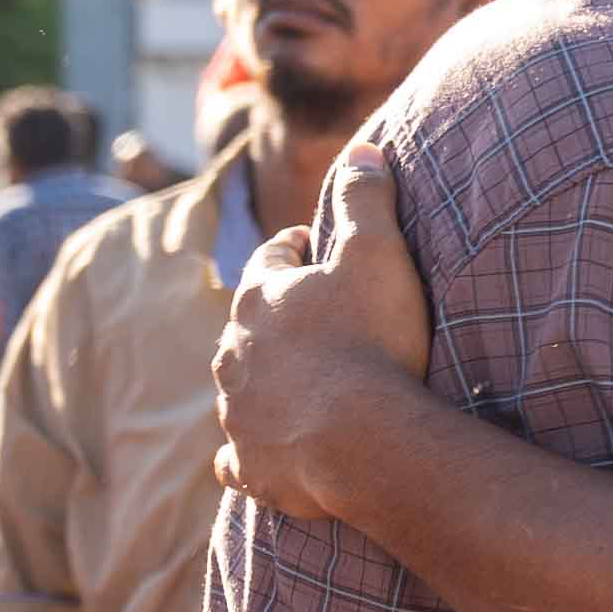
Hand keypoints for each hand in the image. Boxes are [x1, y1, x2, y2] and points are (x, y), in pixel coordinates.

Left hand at [213, 146, 433, 523]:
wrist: (362, 440)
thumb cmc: (372, 342)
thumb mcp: (378, 252)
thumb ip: (365, 197)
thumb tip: (362, 148)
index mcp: (260, 296)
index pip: (271, 259)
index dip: (295, 250)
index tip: (311, 248)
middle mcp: (234, 350)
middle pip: (249, 325)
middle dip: (275, 320)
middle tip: (312, 322)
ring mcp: (236, 410)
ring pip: (238, 388)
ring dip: (263, 383)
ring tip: (300, 388)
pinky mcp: (247, 463)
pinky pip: (235, 457)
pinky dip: (247, 452)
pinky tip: (264, 454)